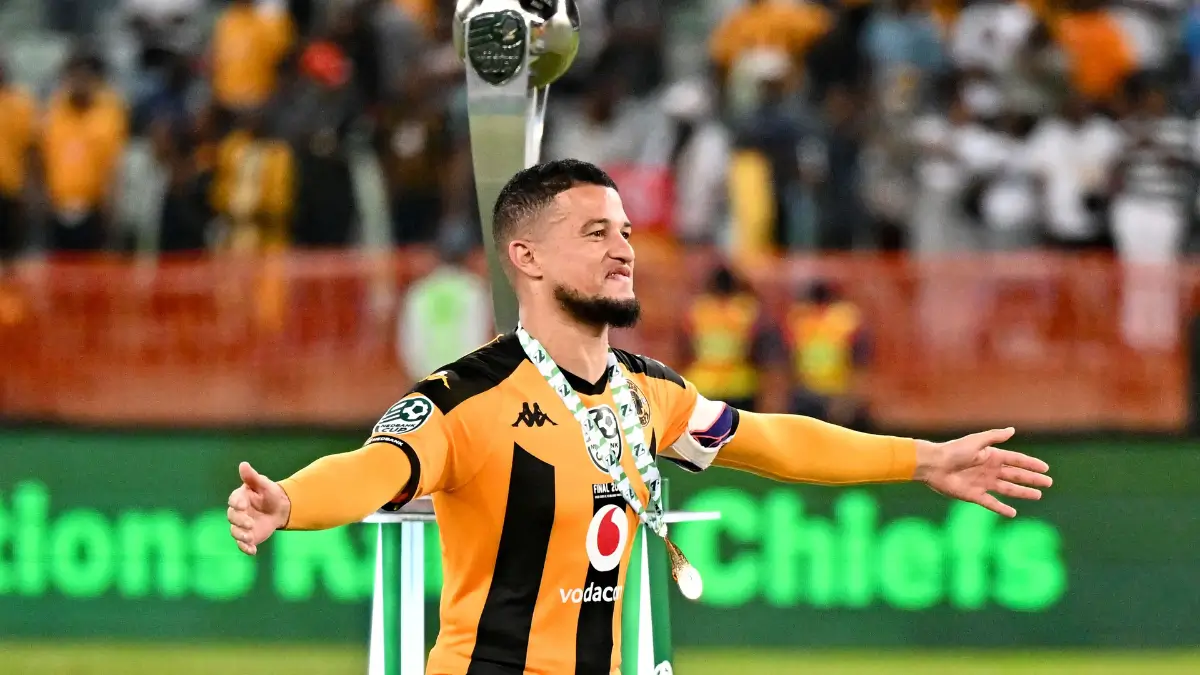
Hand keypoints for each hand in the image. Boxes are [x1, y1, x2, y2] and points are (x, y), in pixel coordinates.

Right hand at [227, 461, 290, 555]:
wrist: (279, 509)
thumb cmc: (270, 493)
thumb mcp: (264, 484)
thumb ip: (252, 477)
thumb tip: (243, 464)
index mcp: (240, 498)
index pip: (233, 500)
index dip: (236, 503)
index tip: (243, 505)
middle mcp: (237, 513)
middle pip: (232, 517)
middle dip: (239, 521)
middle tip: (250, 524)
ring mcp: (241, 526)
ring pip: (235, 532)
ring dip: (241, 536)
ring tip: (250, 538)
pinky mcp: (247, 536)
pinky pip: (243, 544)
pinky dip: (246, 548)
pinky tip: (253, 551)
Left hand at [914, 428, 1051, 517]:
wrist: (934, 465)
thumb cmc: (953, 451)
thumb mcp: (976, 441)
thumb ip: (994, 437)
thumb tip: (1012, 430)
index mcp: (991, 456)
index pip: (1016, 460)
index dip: (1030, 464)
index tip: (1045, 468)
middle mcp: (989, 470)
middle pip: (1015, 475)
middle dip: (1032, 479)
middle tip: (1049, 483)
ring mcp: (982, 483)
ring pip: (1008, 489)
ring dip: (1022, 493)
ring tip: (1037, 496)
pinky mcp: (974, 495)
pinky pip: (991, 503)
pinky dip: (1002, 508)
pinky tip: (1013, 513)